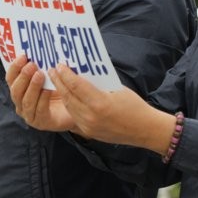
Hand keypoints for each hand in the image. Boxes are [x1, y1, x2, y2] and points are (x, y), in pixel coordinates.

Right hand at [5, 55, 77, 131]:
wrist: (75, 109)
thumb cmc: (59, 89)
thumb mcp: (49, 76)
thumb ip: (41, 66)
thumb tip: (38, 49)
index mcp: (19, 89)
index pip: (10, 78)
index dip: (14, 67)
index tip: (23, 56)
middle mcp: (20, 102)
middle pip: (15, 90)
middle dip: (23, 77)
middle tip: (32, 65)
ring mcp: (29, 114)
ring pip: (25, 101)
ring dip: (32, 87)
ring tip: (40, 75)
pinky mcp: (40, 122)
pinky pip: (39, 110)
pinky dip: (43, 98)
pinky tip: (49, 90)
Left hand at [7, 56, 172, 153]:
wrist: (144, 130)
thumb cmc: (134, 106)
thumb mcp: (117, 89)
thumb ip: (99, 83)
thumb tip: (82, 72)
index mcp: (100, 103)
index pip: (76, 86)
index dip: (66, 74)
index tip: (59, 65)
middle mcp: (91, 116)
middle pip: (68, 96)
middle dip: (58, 82)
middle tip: (52, 70)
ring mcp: (88, 126)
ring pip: (68, 106)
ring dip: (61, 93)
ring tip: (56, 81)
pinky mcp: (88, 132)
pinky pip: (74, 115)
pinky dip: (69, 104)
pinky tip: (66, 95)